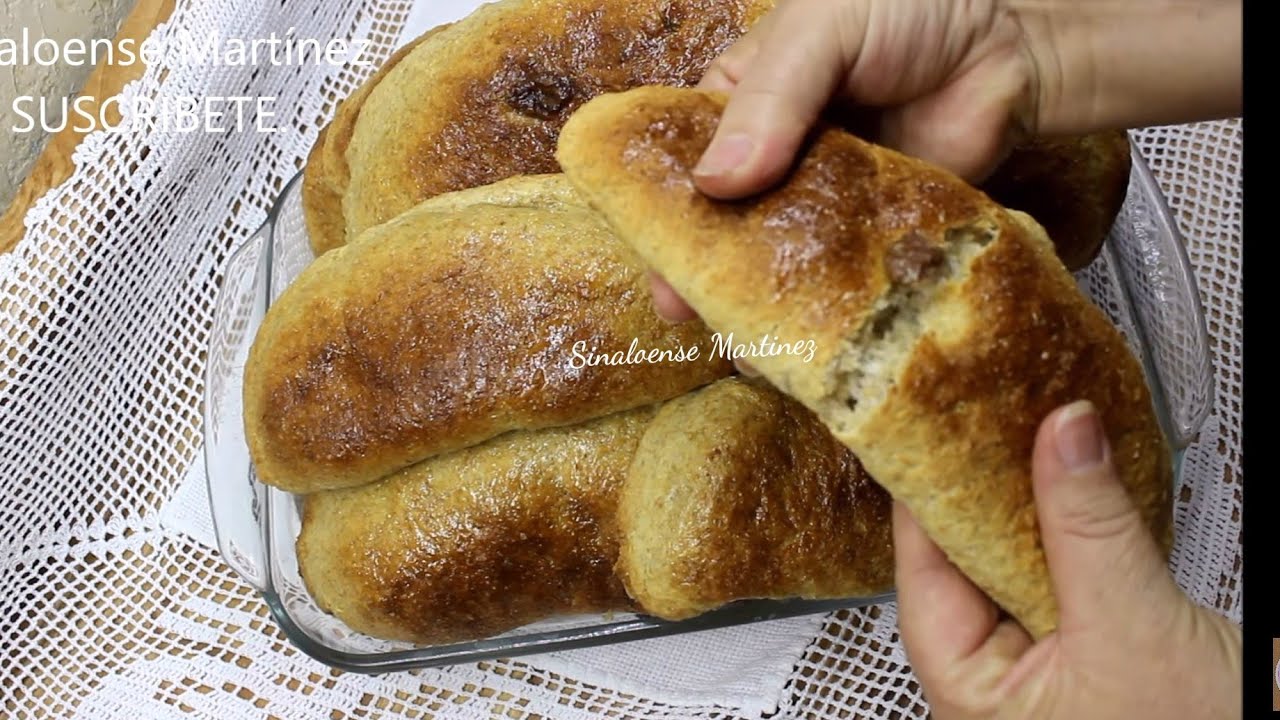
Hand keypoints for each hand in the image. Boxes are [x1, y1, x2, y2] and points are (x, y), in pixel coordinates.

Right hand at [651, 0, 1241, 323]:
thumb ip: (773, 97)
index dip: (663, 213)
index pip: (683, 164)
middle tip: (689, 315)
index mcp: (740, 103)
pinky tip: (803, 346)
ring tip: (744, 344)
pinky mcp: (870, 240)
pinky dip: (821, 314)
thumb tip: (717, 181)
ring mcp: (820, 207)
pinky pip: (838, 282)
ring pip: (776, 264)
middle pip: (724, 226)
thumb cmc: (908, 12)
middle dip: (703, 273)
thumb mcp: (822, 30)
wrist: (1013, 49)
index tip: (657, 263)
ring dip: (757, 304)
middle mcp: (772, 160)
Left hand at [893, 400, 1241, 718]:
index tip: (938, 427)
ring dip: (1030, 505)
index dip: (928, 496)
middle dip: (983, 491)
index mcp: (968, 695)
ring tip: (1034, 434)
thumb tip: (1062, 432)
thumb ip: (1089, 526)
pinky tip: (1074, 483)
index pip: (921, 575)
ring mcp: (1036, 668)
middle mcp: (989, 684)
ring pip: (1012, 564)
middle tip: (992, 415)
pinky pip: (1057, 576)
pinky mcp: (1081, 651)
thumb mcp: (1132, 625)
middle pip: (962, 564)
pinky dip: (1067, 531)